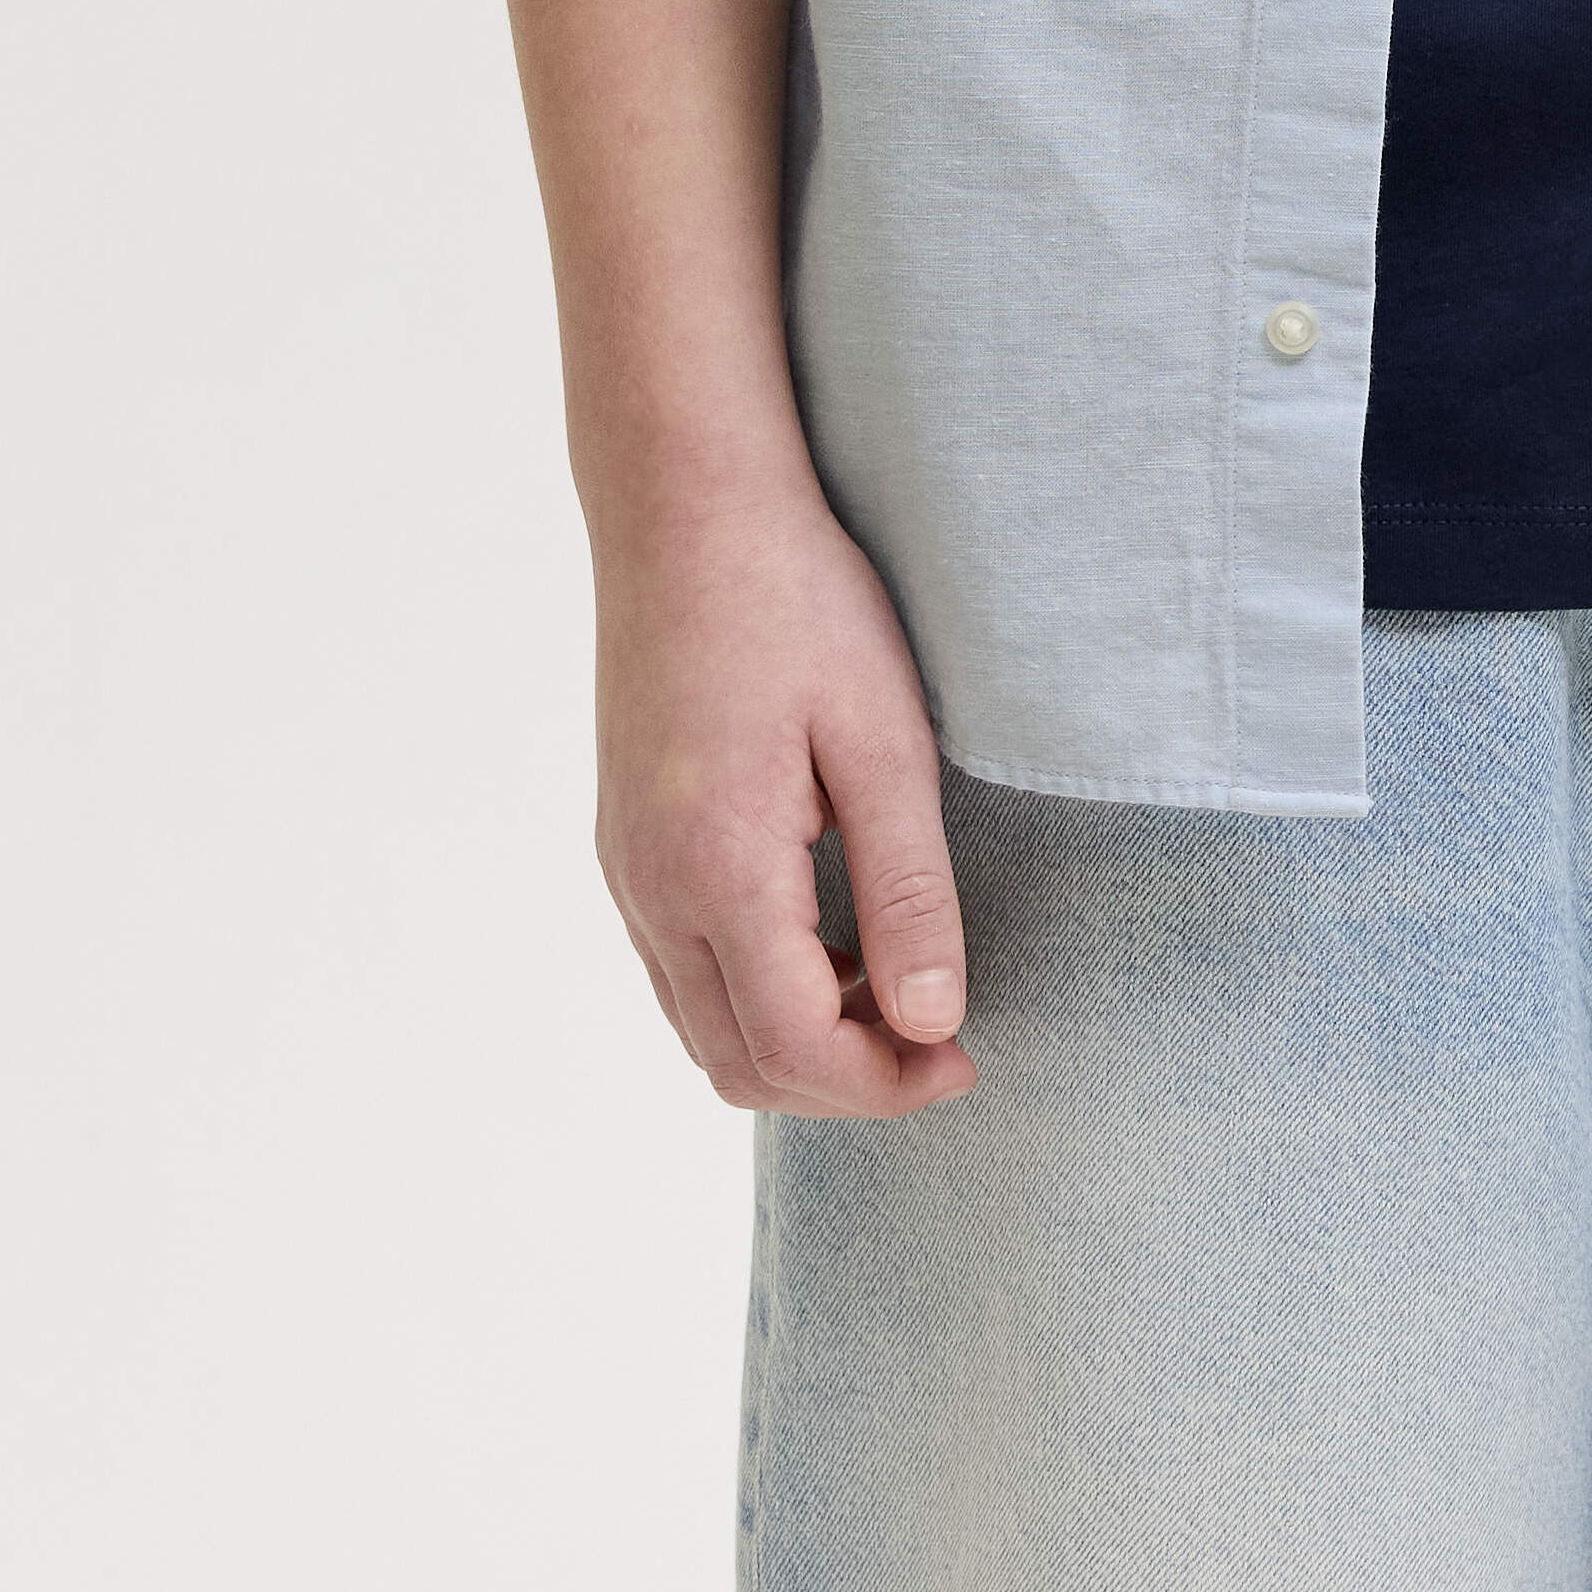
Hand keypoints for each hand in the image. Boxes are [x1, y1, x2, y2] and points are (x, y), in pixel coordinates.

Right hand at [592, 469, 976, 1116]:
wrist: (685, 507)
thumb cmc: (797, 602)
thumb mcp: (884, 740)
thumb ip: (908, 892)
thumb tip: (932, 1024)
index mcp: (716, 868)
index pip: (794, 1049)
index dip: (887, 1085)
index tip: (966, 1059)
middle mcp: (651, 888)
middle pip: (738, 1065)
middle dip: (845, 1082)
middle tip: (941, 1039)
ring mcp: (626, 868)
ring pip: (702, 1028)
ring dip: (799, 1040)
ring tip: (893, 982)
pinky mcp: (624, 842)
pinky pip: (681, 970)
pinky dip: (757, 993)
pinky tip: (830, 935)